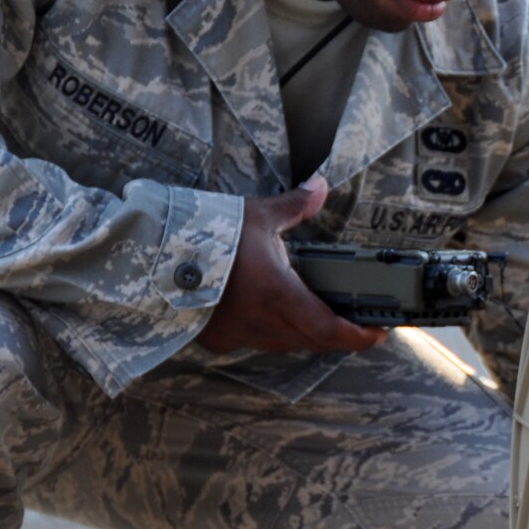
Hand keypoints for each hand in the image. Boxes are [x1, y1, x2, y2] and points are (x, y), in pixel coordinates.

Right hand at [194, 177, 387, 355]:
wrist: (150, 257)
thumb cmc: (205, 235)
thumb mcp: (256, 215)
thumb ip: (295, 205)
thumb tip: (320, 185)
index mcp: (279, 295)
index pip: (330, 330)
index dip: (359, 337)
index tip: (378, 332)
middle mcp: (262, 323)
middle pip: (313, 340)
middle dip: (337, 333)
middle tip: (355, 318)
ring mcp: (238, 335)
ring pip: (286, 343)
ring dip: (305, 331)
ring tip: (317, 311)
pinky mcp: (217, 339)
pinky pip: (256, 341)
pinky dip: (272, 330)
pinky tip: (271, 312)